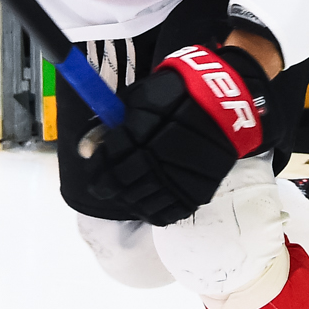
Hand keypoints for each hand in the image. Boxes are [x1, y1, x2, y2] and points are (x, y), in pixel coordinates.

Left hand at [77, 44, 269, 225]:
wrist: (223, 102)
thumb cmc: (174, 95)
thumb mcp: (137, 98)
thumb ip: (110, 123)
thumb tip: (85, 150)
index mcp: (141, 133)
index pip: (109, 163)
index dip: (99, 168)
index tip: (98, 168)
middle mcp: (158, 159)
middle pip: (123, 186)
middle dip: (109, 186)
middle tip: (106, 185)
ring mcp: (179, 178)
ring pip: (142, 202)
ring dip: (130, 200)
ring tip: (129, 192)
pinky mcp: (197, 191)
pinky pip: (168, 213)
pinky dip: (154, 211)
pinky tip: (149, 203)